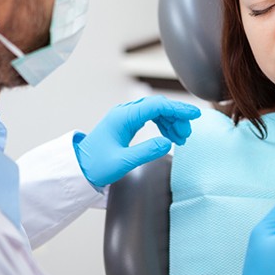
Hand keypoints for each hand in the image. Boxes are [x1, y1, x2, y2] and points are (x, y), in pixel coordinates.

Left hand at [74, 95, 200, 186]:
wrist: (79, 169)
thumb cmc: (96, 166)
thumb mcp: (123, 162)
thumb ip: (146, 152)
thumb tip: (168, 143)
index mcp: (123, 117)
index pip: (157, 106)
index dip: (178, 109)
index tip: (194, 114)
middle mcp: (125, 113)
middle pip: (158, 106)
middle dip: (176, 117)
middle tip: (187, 135)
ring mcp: (125, 117)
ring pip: (155, 111)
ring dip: (171, 121)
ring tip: (181, 138)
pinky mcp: (126, 123)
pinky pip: (150, 117)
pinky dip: (163, 124)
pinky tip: (170, 136)